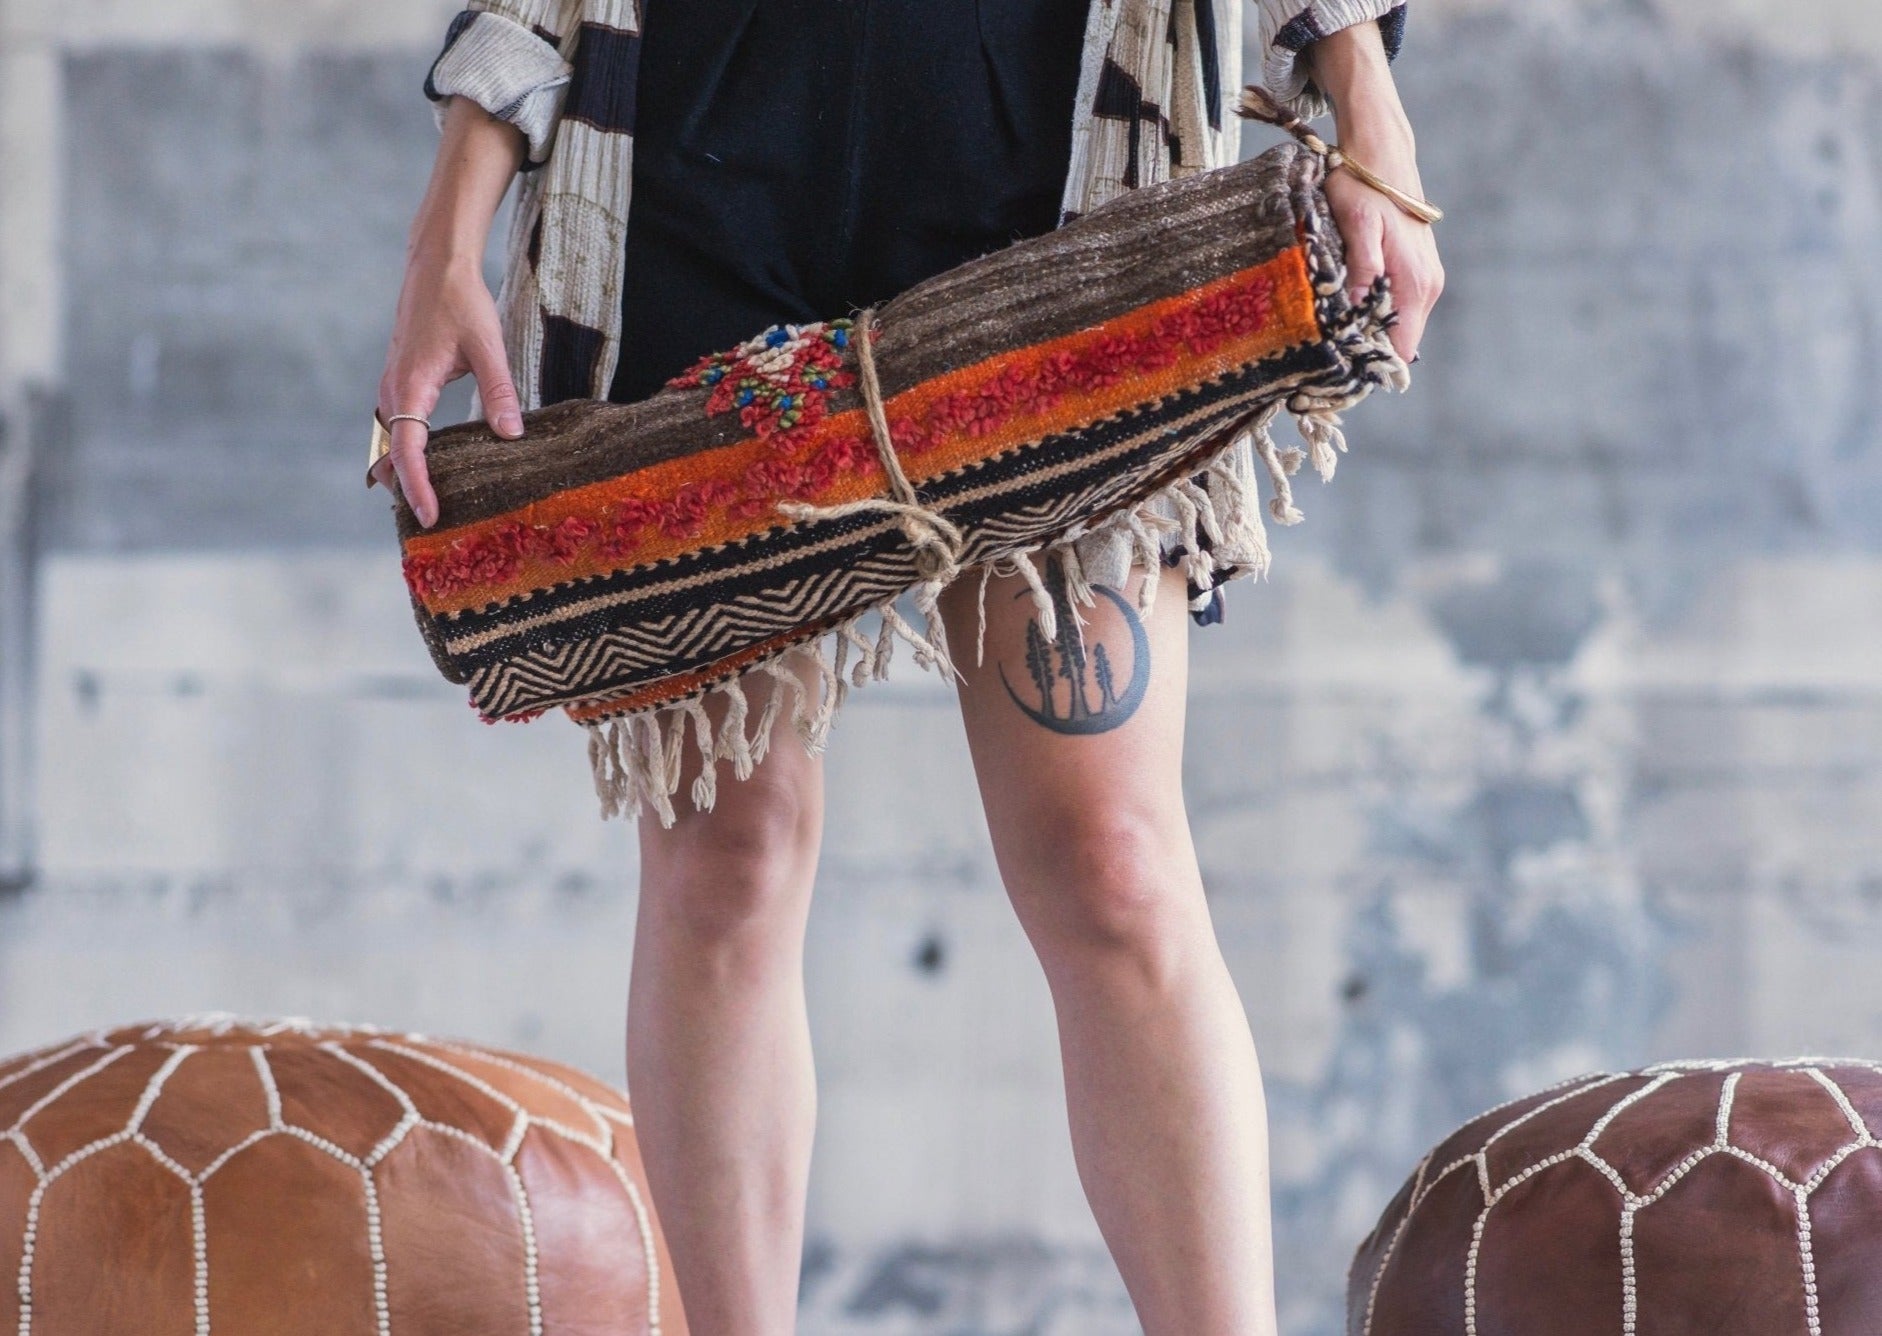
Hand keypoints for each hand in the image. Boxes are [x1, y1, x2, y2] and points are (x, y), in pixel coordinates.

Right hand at [373, 248, 524, 527]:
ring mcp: (392, 387)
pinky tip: (432, 470)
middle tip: (435, 527)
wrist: (436, 266)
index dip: (418, 486)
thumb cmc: (461, 302)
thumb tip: (512, 434)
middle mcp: (392, 391)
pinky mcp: (400, 383)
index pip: (408, 450)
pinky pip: (397, 429)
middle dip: (407, 491)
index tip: (431, 515)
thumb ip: (500, 392)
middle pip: (391, 455)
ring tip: (433, 507)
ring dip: (405, 474)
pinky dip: (408, 454)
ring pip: (391, 443)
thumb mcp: (488, 346)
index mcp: (410, 386)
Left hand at [1322, 124, 1443, 361]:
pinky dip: (1372, 310)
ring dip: (1367, 328)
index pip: (1402, 348)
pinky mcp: (1415, 271)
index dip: (1372, 361)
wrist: (1380, 153)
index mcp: (1416, 282)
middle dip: (1366, 347)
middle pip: (1399, 341)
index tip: (1340, 363)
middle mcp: (1427, 286)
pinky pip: (1395, 305)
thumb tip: (1359, 310)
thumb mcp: (1358, 225)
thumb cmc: (1363, 186)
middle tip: (1327, 345)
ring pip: (1396, 324)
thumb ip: (1364, 268)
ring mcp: (1424, 279)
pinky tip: (1346, 301)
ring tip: (1333, 324)